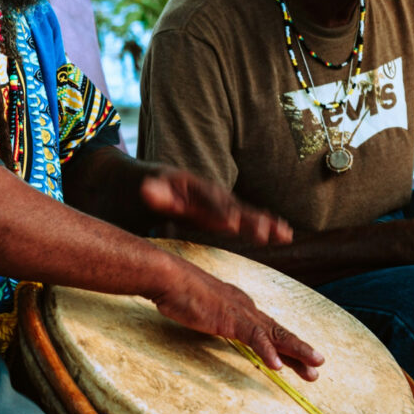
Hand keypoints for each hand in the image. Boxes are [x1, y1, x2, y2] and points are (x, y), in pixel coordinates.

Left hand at [141, 168, 292, 244]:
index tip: (231, 224)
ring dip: (263, 223)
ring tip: (284, 234)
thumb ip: (151, 192)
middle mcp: (205, 192)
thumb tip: (148, 189)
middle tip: (263, 233)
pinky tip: (283, 234)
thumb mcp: (139, 188)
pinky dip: (263, 224)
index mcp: (187, 187)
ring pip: (242, 211)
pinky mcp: (216, 211)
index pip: (205, 201)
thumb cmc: (132, 190)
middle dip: (248, 219)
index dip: (218, 212)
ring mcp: (212, 201)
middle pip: (230, 205)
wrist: (128, 179)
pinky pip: (243, 217)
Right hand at [151, 263, 323, 380]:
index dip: (286, 345)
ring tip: (313, 368)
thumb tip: (216, 325)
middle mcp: (247, 308)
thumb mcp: (202, 310)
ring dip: (297, 352)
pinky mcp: (230, 319)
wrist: (169, 277)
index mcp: (241, 306)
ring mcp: (241, 313)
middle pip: (279, 332)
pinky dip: (267, 352)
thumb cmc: (179, 292)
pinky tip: (277, 366)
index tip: (299, 360)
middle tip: (318, 366)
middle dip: (300, 351)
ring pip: (276, 335)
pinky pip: (254, 337)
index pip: (269, 329)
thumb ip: (214, 318)